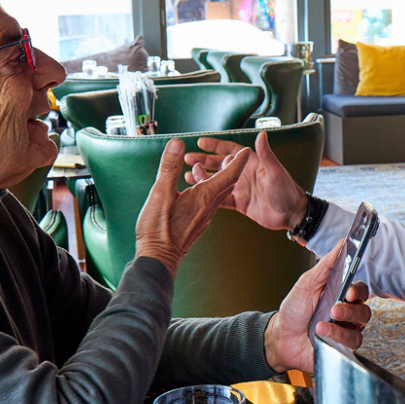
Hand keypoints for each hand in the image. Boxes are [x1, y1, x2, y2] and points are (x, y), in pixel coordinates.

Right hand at [135, 139, 251, 275]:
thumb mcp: (160, 193)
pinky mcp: (198, 222)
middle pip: (227, 183)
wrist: (159, 259)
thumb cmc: (158, 229)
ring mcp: (204, 215)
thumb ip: (170, 168)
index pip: (229, 175)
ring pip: (217, 192)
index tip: (245, 150)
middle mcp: (209, 206)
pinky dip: (206, 188)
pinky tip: (194, 187)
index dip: (238, 161)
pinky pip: (209, 201)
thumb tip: (178, 144)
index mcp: (204, 197)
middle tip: (228, 154)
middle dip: (229, 166)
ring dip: (215, 177)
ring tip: (202, 166)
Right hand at [184, 131, 308, 231]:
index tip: (200, 142)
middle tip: (187, 158)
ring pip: (217, 181)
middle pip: (219, 164)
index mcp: (251, 164)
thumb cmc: (287, 191)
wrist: (291, 215)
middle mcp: (244, 174)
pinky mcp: (240, 203)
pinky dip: (208, 194)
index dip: (216, 146)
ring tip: (187, 175)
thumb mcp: (276, 172)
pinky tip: (197, 193)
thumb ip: (266, 154)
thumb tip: (261, 134)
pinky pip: (220, 197)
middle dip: (203, 160)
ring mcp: (241, 189)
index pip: (231, 151)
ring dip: (202, 177)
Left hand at [263, 239, 372, 372]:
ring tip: (321, 325)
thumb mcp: (307, 283)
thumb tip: (343, 242)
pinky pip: (350, 345)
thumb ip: (327, 263)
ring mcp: (345, 332)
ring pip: (359, 329)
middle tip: (334, 309)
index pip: (360, 291)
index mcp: (341, 296)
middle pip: (364, 311)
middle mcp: (347, 315)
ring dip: (340, 326)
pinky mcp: (342, 349)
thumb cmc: (295, 311)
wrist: (281, 338)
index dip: (358, 291)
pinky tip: (321, 335)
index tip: (348, 292)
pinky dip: (335, 338)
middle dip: (350, 310)